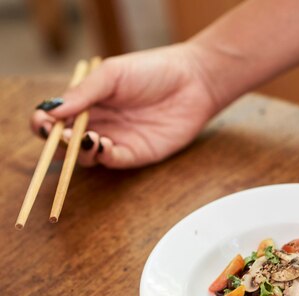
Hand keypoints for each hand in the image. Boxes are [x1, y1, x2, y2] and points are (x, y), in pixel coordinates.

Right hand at [31, 44, 219, 168]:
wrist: (193, 81)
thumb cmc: (153, 71)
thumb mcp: (112, 74)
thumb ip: (84, 92)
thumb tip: (51, 110)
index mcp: (87, 103)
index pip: (55, 119)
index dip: (43, 123)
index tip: (43, 122)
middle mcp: (99, 124)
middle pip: (66, 142)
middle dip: (58, 141)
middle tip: (61, 134)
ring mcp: (117, 140)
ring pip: (86, 156)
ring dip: (79, 150)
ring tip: (86, 136)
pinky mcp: (137, 153)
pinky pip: (113, 161)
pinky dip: (102, 156)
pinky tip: (102, 144)